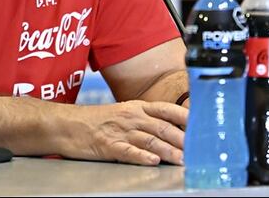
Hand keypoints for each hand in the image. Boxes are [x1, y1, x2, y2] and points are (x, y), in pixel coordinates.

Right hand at [62, 100, 186, 165]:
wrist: (67, 125)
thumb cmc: (96, 121)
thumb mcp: (122, 114)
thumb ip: (145, 121)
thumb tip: (171, 132)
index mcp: (136, 107)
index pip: (166, 110)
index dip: (185, 117)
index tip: (202, 125)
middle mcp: (131, 117)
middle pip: (162, 128)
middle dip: (182, 140)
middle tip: (197, 150)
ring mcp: (120, 132)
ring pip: (150, 140)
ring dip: (169, 151)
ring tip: (182, 160)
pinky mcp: (108, 146)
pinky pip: (128, 152)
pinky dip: (142, 156)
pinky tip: (153, 161)